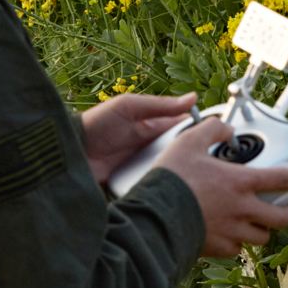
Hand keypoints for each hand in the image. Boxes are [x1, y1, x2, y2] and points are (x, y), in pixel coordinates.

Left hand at [80, 91, 197, 185]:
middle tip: (207, 159)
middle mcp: (152, 147)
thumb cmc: (98, 123)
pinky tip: (173, 189)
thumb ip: (160, 105)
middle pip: (180, 151)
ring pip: (171, 169)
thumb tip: (193, 98)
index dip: (199, 131)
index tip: (217, 135)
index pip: (183, 128)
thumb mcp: (129, 107)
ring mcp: (144, 167)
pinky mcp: (136, 184)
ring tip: (194, 177)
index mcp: (153, 126)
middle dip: (192, 155)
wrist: (70, 152)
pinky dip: (163, 185)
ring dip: (179, 171)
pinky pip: (155, 185)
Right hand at [158, 116, 287, 257]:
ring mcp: (232, 232)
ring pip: (261, 237)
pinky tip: (229, 234)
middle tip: (281, 207)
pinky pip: (237, 249)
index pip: (282, 179)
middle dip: (285, 213)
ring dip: (261, 229)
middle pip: (280, 218)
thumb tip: (226, 130)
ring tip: (254, 221)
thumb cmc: (172, 179)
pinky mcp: (218, 249)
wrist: (153, 216)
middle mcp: (242, 209)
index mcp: (240, 182)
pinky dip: (237, 243)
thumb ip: (212, 131)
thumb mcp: (189, 142)